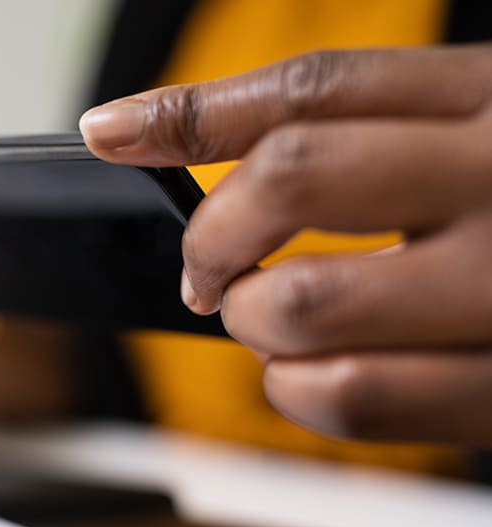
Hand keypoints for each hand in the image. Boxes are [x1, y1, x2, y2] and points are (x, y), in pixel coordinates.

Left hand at [80, 45, 491, 445]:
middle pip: (290, 180)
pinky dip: (294, 391)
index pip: (312, 89)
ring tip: (269, 322)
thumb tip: (184, 138)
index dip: (191, 110)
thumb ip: (371, 132)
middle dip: (213, 235)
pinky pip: (352, 397)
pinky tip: (310, 373)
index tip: (112, 129)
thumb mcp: (487, 129)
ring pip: (303, 306)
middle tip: (209, 269)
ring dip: (251, 323)